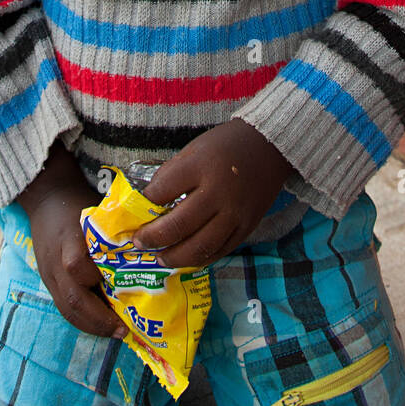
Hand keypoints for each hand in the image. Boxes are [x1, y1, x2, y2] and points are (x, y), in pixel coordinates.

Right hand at [21, 171, 128, 340]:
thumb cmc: (79, 203)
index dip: (99, 282)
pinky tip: (101, 326)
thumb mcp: (98, 210)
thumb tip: (153, 248)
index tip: (125, 294)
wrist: (46, 199)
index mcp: (70, 238)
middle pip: (72, 298)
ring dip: (91, 326)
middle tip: (124, 330)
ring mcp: (49, 275)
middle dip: (99, 320)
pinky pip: (63, 308)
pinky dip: (82, 321)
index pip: (77, 266)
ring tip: (116, 333)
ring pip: (66, 309)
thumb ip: (117, 232)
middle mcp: (56, 261)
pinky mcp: (47, 282)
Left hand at [129, 119, 291, 268]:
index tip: (135, 210)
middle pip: (179, 225)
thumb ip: (172, 175)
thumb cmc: (225, 146)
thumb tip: (149, 202)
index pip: (162, 191)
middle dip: (153, 238)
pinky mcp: (247, 227)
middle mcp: (219, 192)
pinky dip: (200, 258)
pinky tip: (186, 258)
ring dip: (175, 256)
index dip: (144, 203)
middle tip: (139, 242)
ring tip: (160, 256)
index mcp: (201, 166)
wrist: (269, 147)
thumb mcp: (193, 150)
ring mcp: (235, 213)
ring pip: (199, 247)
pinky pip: (220, 251)